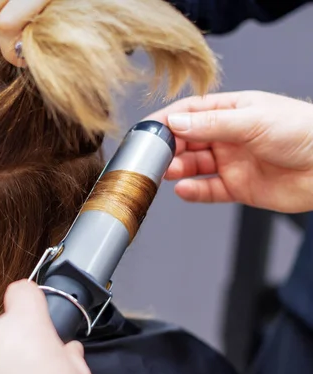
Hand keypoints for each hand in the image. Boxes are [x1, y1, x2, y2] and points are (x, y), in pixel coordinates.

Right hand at [147, 91, 312, 212]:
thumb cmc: (304, 132)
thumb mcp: (253, 121)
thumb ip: (212, 125)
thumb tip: (176, 123)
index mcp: (232, 111)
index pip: (190, 113)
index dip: (168, 120)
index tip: (147, 129)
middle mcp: (228, 136)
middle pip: (188, 140)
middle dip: (169, 147)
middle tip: (153, 155)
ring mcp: (231, 162)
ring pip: (194, 165)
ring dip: (178, 168)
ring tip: (167, 172)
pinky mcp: (237, 187)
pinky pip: (208, 189)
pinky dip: (194, 191)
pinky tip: (183, 189)